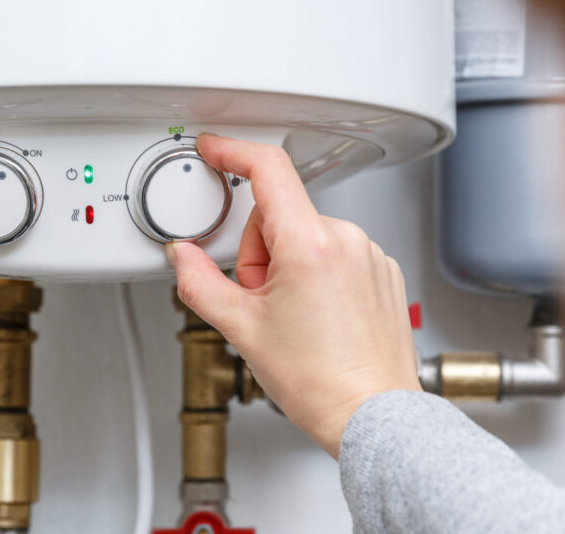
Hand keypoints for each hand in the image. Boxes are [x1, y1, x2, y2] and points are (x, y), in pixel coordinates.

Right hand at [167, 133, 421, 456]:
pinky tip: (319, 318)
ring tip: (293, 317)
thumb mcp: (241, 329)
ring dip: (288, 264)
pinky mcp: (383, 272)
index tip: (214, 150)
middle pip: (279, 216)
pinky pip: (336, 253)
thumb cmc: (319, 382)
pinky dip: (318, 275)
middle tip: (262, 301)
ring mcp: (370, 255)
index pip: (267, 169)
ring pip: (307, 235)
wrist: (371, 415)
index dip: (232, 151)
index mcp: (309, 245)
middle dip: (259, 252)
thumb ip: (199, 282)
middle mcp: (347, 240)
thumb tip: (181, 257)